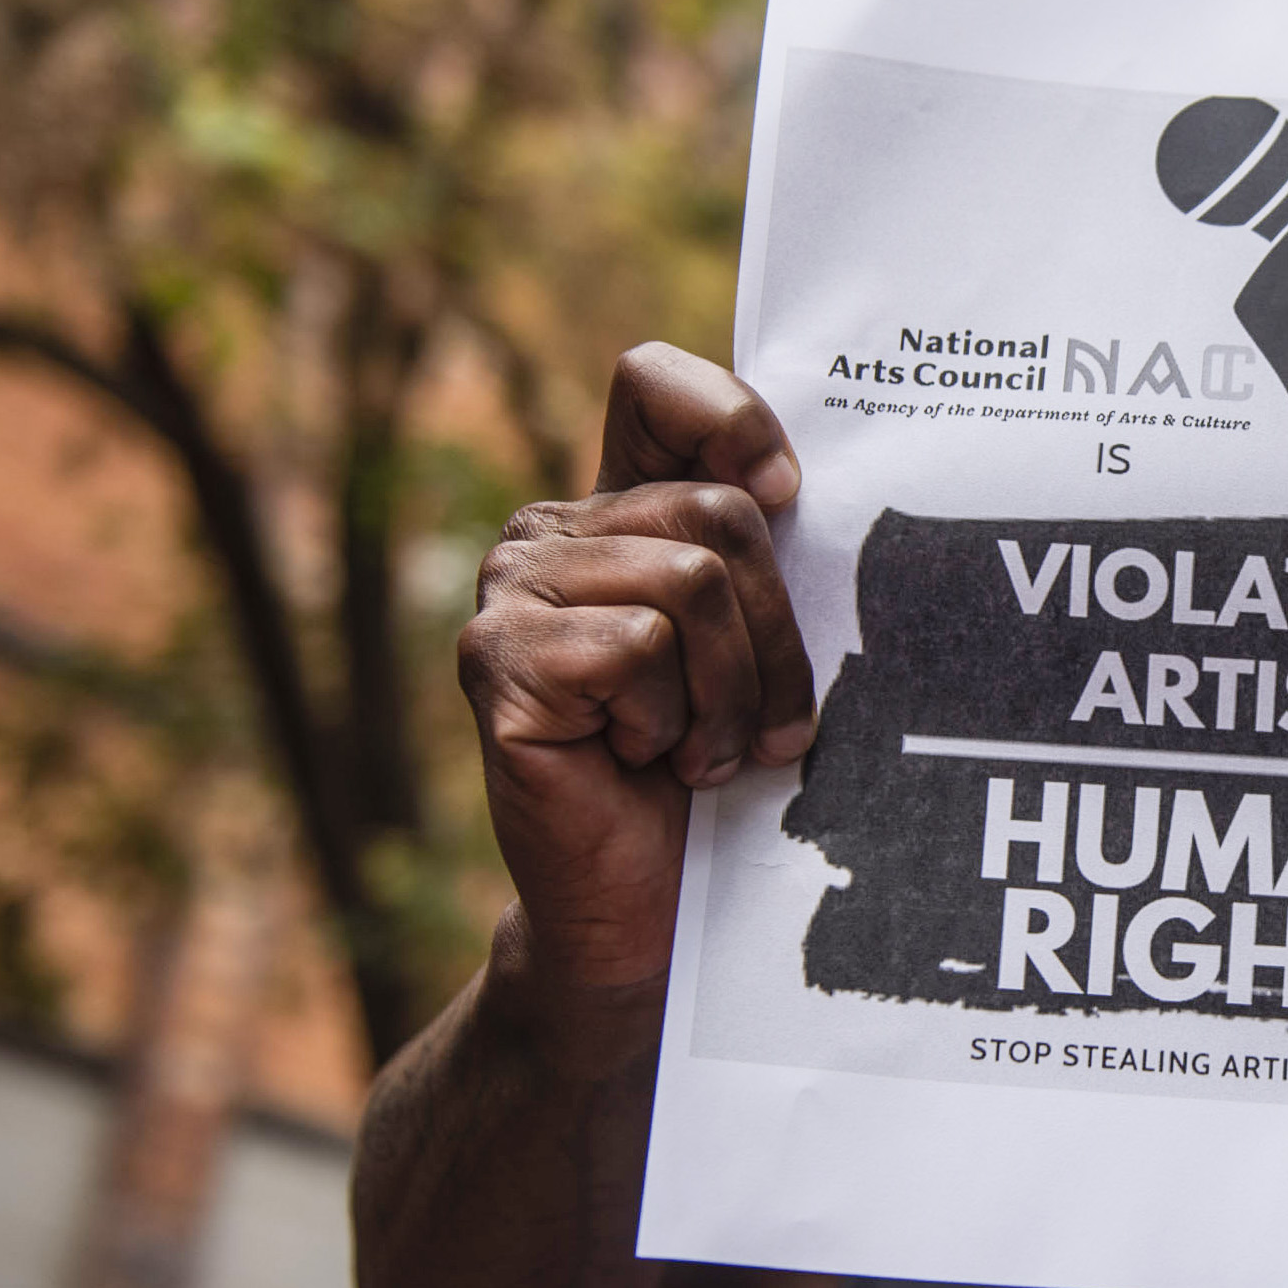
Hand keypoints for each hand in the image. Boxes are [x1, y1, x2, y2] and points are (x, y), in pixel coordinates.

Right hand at [458, 344, 814, 1015]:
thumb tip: (788, 481)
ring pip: (688, 583)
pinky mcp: (499, 664)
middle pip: (716, 513)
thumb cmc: (716, 770)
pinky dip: (672, 722)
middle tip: (768, 723)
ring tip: (704, 752)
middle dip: (774, 635)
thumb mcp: (758, 647)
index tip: (785, 494)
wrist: (648, 904)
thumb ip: (760, 557)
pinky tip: (644, 762)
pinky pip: (638, 649)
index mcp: (614, 512)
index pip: (653, 384)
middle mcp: (547, 535)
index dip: (730, 420)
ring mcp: (509, 595)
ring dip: (730, 694)